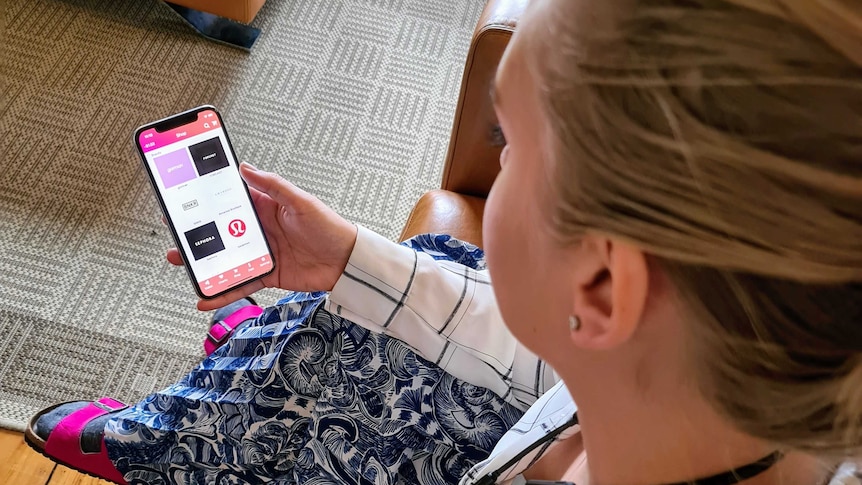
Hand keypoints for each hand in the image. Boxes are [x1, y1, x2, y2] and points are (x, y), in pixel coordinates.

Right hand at [167, 163, 357, 310]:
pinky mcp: (267, 274)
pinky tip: (207, 296)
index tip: (184, 198)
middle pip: (221, 231)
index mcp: (265, 207)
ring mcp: (262, 253)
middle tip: (174, 232)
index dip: (208, 200)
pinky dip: (224, 291)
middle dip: (197, 233)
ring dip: (203, 262)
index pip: (230, 202)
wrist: (348, 261)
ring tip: (181, 263)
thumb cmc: (330, 227)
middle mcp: (260, 230)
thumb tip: (246, 168)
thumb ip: (273, 185)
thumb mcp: (302, 201)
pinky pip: (240, 283)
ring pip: (225, 257)